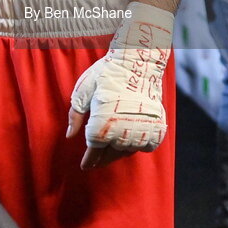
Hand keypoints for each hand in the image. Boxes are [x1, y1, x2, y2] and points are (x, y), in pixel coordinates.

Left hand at [68, 1, 171, 170]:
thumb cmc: (107, 73)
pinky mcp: (157, 127)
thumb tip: (70, 135)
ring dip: (118, 150)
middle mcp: (121, 131)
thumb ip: (75, 115)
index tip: (85, 166)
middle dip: (101, 157)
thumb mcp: (84, 89)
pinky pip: (146, 146)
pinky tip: (130, 138)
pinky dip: (138, 145)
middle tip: (95, 160)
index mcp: (101, 123)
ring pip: (127, 151)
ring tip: (112, 144)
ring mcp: (141, 130)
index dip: (88, 159)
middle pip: (109, 154)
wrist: (137, 61)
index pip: (93, 150)